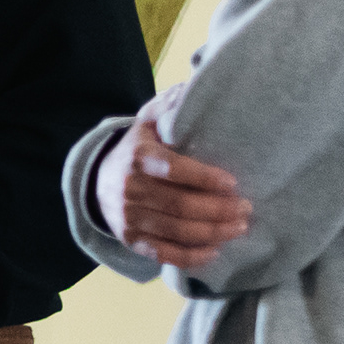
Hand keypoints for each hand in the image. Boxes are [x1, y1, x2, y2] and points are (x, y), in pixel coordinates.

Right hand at [96, 110, 252, 272]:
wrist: (97, 181)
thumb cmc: (138, 149)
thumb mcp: (148, 122)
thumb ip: (170, 107)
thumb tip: (195, 87)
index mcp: (138, 157)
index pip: (174, 169)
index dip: (205, 178)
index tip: (233, 183)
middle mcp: (130, 189)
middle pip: (181, 206)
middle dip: (219, 209)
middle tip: (246, 208)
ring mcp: (129, 218)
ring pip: (177, 231)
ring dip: (213, 232)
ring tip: (239, 227)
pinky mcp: (131, 240)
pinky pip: (164, 253)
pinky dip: (191, 256)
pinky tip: (215, 251)